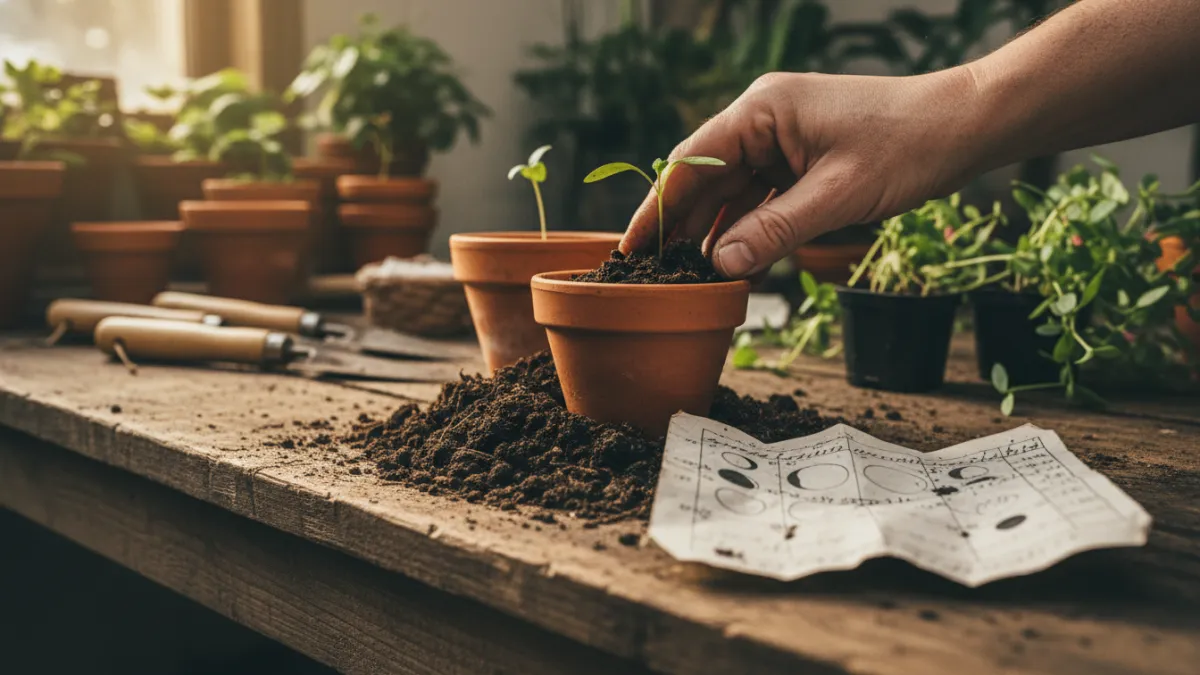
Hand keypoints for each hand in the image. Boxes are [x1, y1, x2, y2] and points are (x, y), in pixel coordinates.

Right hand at [619, 68, 985, 278]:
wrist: (964, 126)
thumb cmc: (908, 146)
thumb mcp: (838, 196)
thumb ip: (776, 231)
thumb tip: (721, 266)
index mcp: (762, 111)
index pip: (690, 162)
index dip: (656, 208)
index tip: (630, 248)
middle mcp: (763, 119)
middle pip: (703, 177)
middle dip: (678, 225)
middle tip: (651, 273)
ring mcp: (781, 138)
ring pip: (729, 190)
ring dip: (711, 230)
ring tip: (685, 275)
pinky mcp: (800, 157)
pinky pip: (758, 195)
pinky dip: (745, 227)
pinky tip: (731, 260)